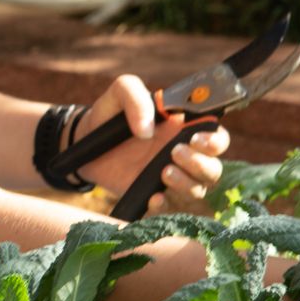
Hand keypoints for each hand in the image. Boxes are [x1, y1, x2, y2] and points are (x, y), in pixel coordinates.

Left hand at [72, 74, 230, 214]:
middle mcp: (183, 155)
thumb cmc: (109, 114)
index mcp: (184, 129)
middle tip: (174, 153)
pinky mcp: (153, 195)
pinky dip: (167, 206)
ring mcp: (169, 177)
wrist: (82, 142)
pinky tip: (153, 198)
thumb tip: (148, 130)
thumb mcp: (121, 91)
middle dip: (201, 164)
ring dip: (186, 184)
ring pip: (198, 190)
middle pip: (213, 169)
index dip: (215, 141)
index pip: (217, 138)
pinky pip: (171, 209)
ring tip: (163, 172)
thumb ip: (136, 97)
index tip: (196, 139)